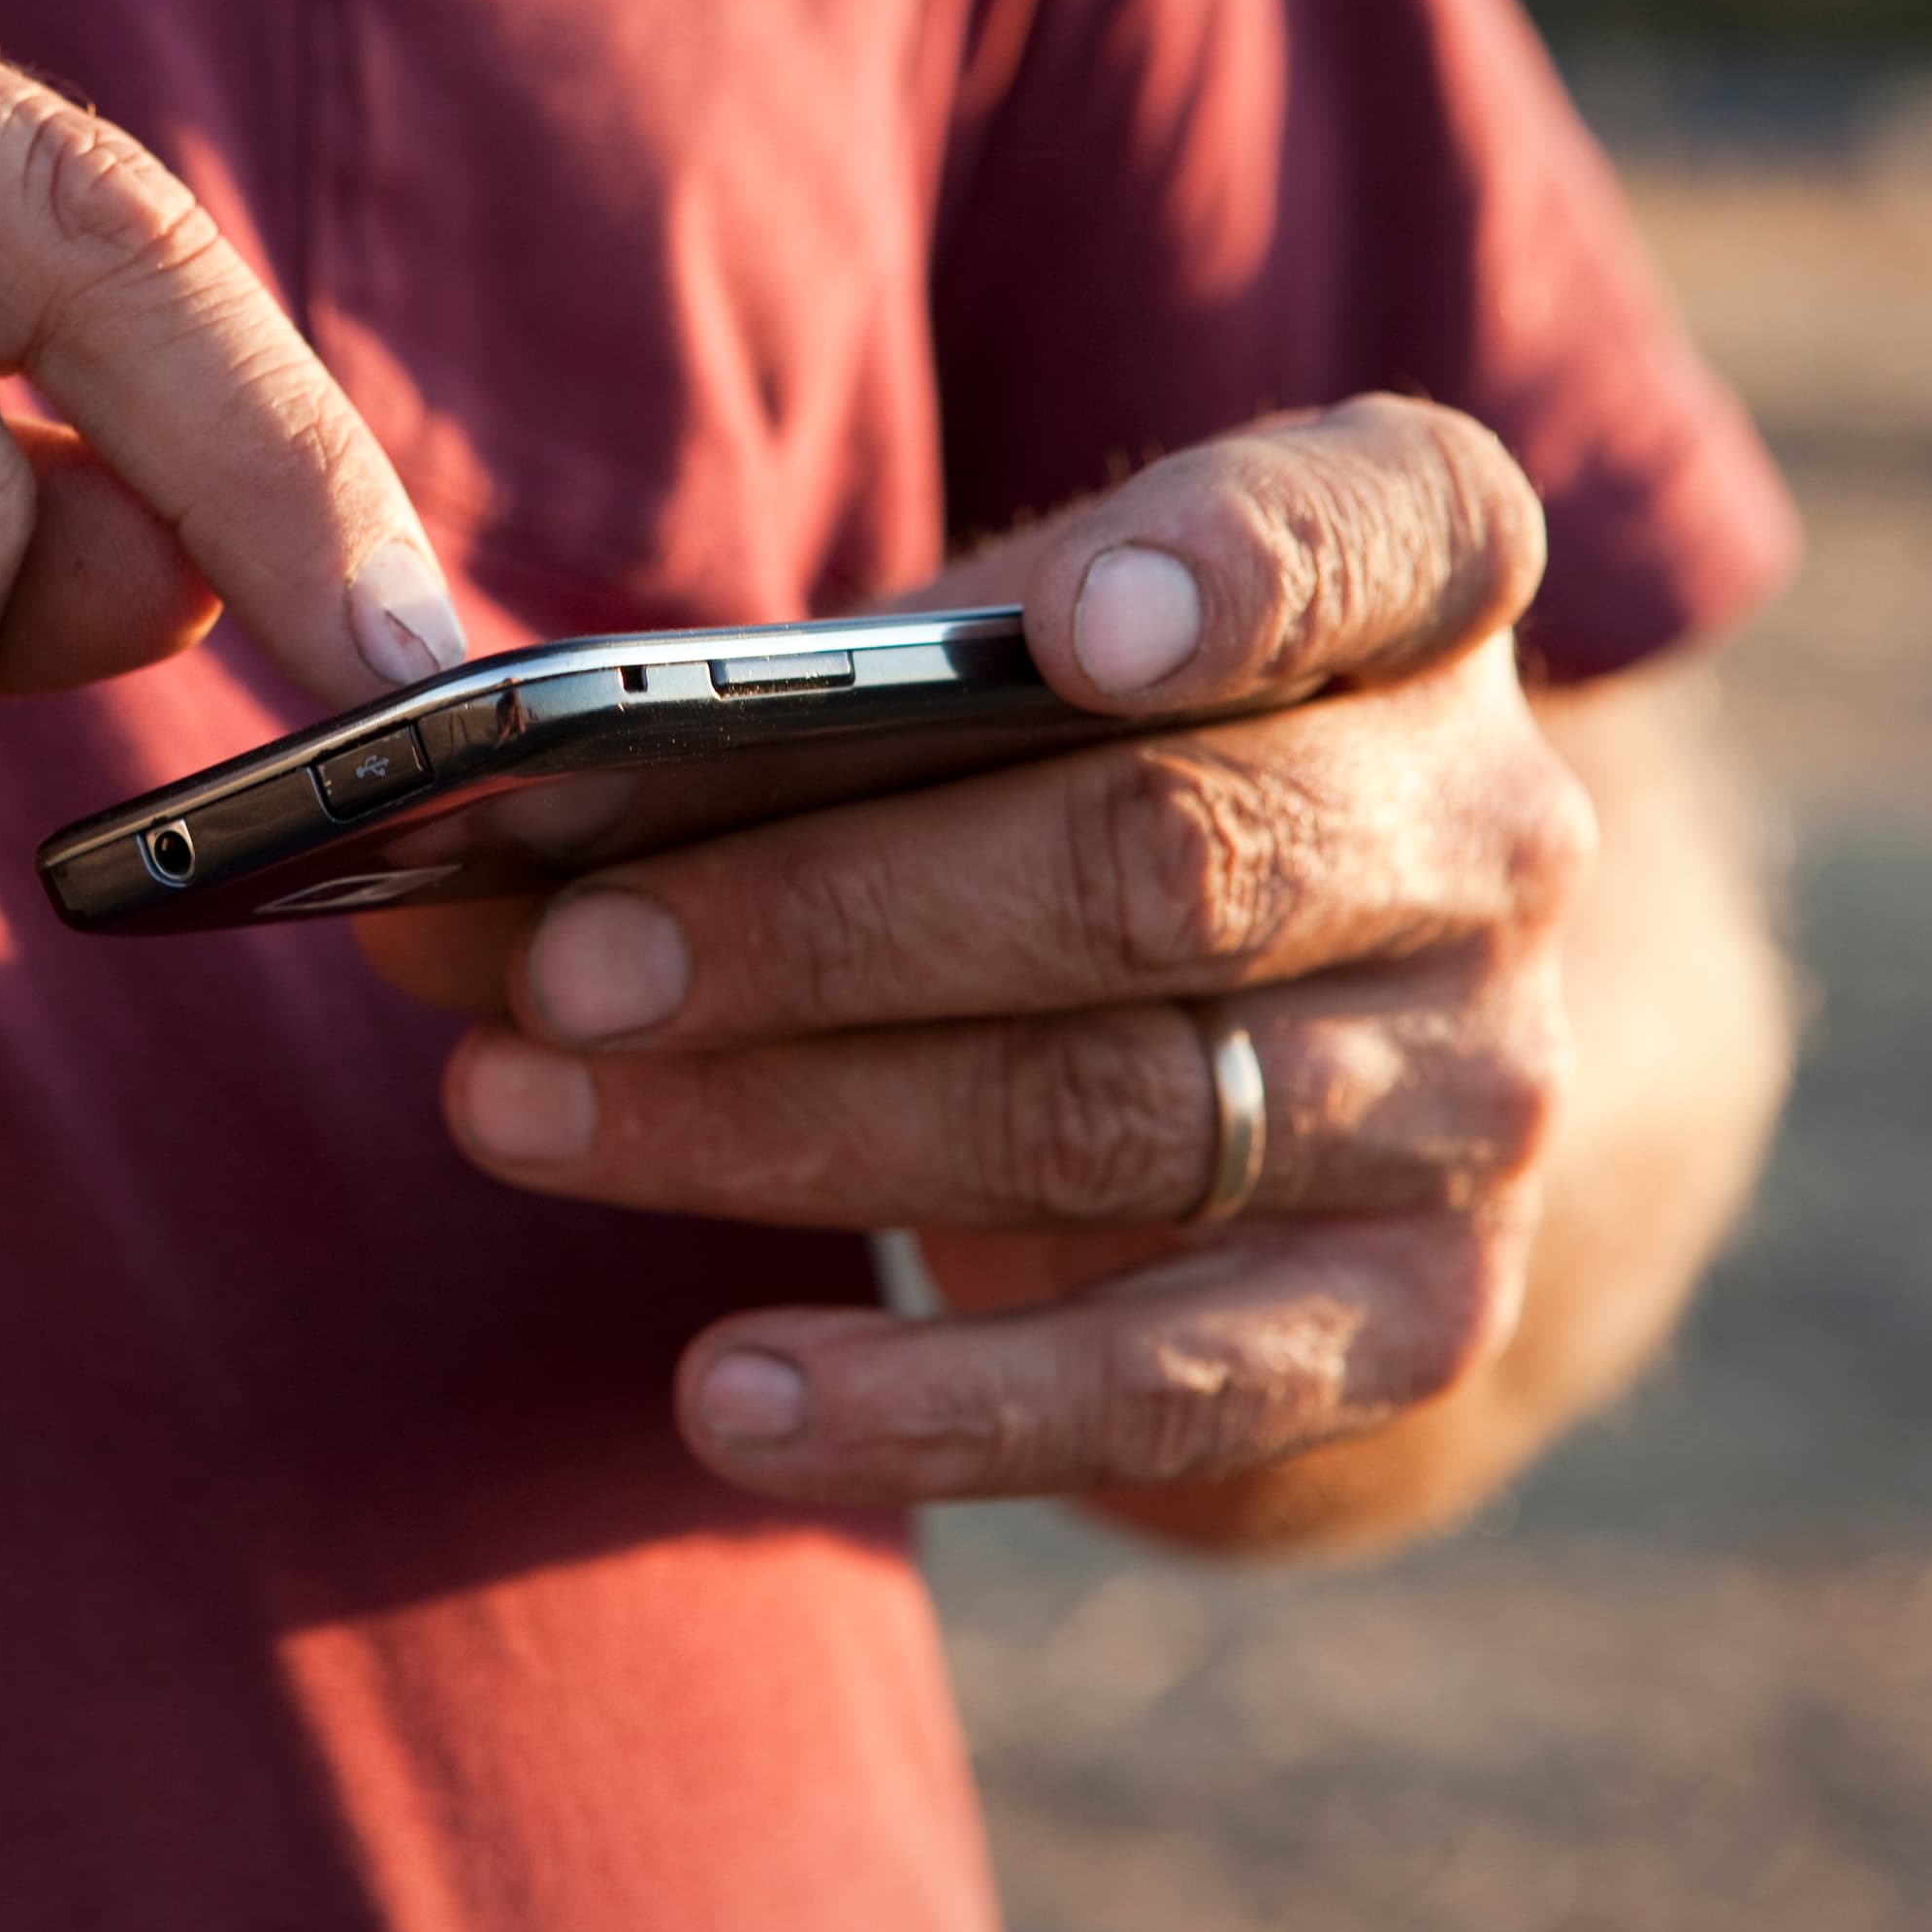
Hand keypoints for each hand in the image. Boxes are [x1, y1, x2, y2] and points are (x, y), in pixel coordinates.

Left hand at [358, 397, 1590, 1510]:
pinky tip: (731, 1393)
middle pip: (1164, 864)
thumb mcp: (949, 706)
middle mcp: (1489, 832)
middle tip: (565, 957)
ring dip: (787, 1126)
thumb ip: (739, 745)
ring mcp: (1477, 1089)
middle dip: (829, 915)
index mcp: (1405, 594)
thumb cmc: (1057, 802)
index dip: (1243, 571)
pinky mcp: (1412, 1318)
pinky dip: (927, 1405)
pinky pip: (1167, 1386)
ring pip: (1116, 1112)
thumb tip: (442, 874)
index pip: (1387, 526)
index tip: (1074, 631)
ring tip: (525, 1112)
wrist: (1312, 1055)